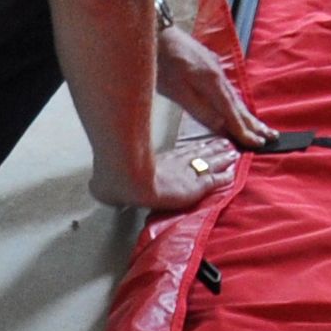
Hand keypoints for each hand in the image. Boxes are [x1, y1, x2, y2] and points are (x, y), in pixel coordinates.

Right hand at [94, 136, 242, 210]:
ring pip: (209, 163)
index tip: (197, 146)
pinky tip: (233, 175)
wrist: (126, 178)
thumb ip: (105, 186)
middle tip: (224, 144)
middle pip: (197, 155)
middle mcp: (174, 163)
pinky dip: (225, 178)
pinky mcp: (195, 186)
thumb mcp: (105, 184)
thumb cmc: (115, 179)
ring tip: (233, 154)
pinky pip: (215, 181)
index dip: (189, 151)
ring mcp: (186, 173)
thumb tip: (97, 186)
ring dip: (222, 159)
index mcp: (156, 161)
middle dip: (211, 149)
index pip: (177, 155)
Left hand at [153, 20, 277, 146]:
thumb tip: (221, 125)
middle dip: (254, 123)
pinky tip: (237, 108)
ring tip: (260, 127)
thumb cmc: (161, 62)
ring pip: (234, 97)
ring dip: (247, 114)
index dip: (243, 130)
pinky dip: (236, 103)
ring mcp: (215, 69)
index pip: (232, 113)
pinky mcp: (210, 66)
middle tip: (270, 137)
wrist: (156, 32)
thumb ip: (200, 109)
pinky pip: (228, 89)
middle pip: (238, 105)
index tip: (257, 144)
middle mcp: (219, 75)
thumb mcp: (176, 91)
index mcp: (212, 83)